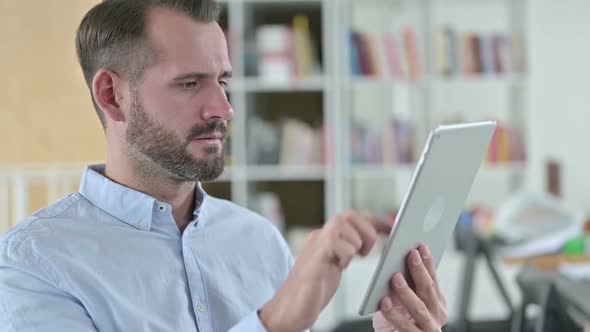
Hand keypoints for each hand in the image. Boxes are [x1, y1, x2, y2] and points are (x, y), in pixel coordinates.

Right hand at [259, 210, 390, 331]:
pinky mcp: (315, 256)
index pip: (353, 218)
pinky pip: (337, 242)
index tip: (390, 228)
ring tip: (346, 261)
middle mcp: (320, 236)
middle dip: (366, 231)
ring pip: (343, 224)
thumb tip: (368, 243)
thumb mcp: (336, 264)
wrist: (290, 307)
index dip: (374, 221)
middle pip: (349, 215)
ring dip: (354, 244)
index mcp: (326, 237)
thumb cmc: (313, 290)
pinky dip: (345, 254)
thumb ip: (347, 250)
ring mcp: (316, 244)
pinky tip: (338, 266)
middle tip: (364, 253)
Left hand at [373, 244, 447, 331]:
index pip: (433, 279)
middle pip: (428, 290)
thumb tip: (397, 263)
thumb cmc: (405, 321)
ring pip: (418, 308)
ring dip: (407, 291)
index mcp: (437, 303)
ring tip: (395, 277)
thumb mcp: (409, 302)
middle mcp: (436, 316)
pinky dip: (393, 313)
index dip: (428, 262)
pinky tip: (384, 302)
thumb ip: (408, 287)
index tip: (421, 246)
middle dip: (420, 271)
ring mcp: (428, 328)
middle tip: (411, 254)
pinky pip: (404, 326)